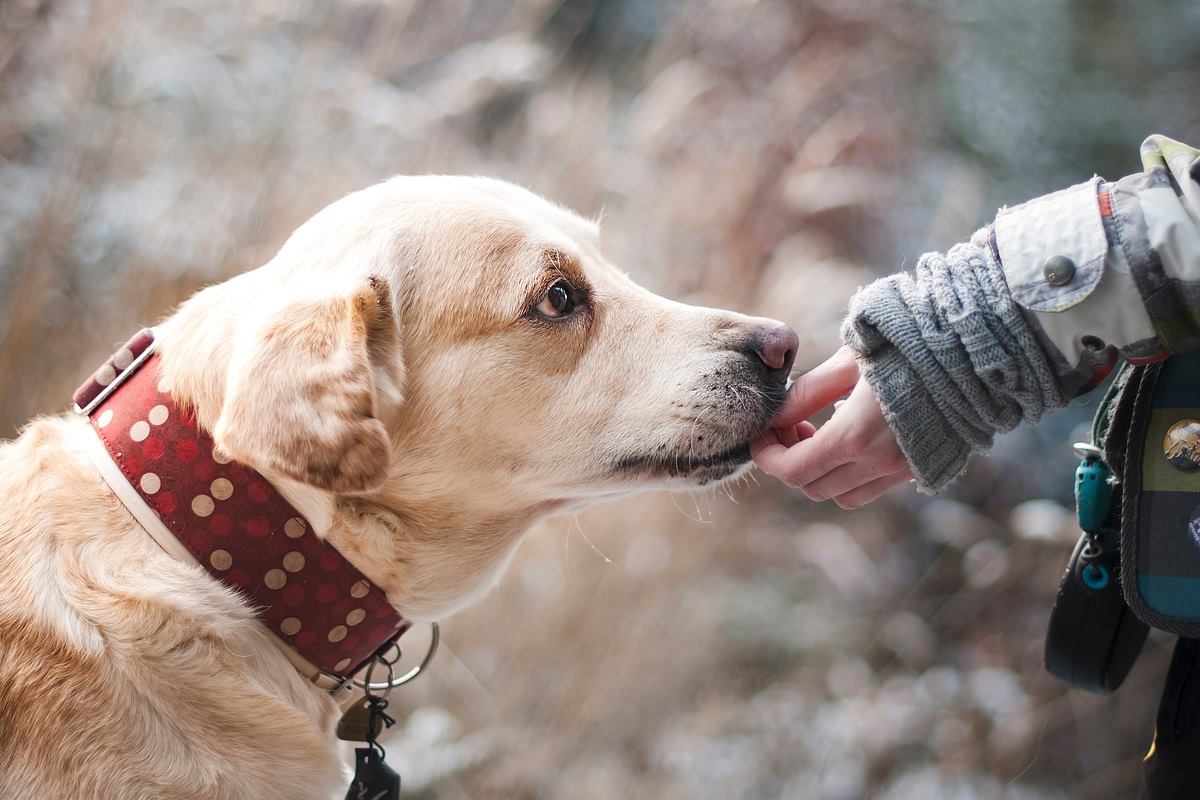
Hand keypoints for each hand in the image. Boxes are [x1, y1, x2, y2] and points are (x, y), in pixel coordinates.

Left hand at [752, 346, 912, 507]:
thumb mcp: (849, 361)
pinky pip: (871, 488)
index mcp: (855, 436)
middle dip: (790, 461)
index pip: (793, 470)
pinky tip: (852, 434)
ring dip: (820, 472)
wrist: (975, 352)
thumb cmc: (907, 345)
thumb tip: (775, 415)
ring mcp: (902, 470)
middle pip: (812, 487)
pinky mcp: (920, 468)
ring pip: (841, 495)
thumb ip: (807, 393)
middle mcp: (879, 463)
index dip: (767, 456)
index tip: (761, 434)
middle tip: (790, 425)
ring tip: (818, 431)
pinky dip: (850, 473)